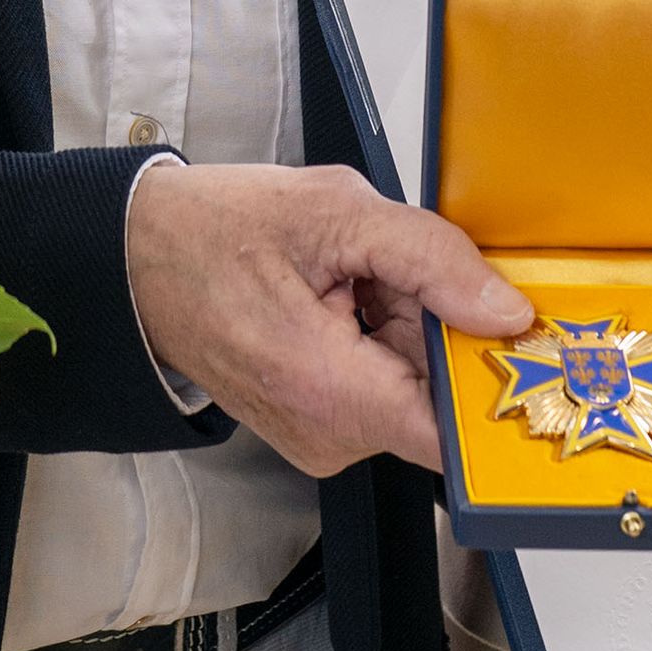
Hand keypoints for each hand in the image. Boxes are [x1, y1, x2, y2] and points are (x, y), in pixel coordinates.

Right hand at [122, 163, 531, 476]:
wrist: (138, 257)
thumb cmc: (213, 233)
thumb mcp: (334, 212)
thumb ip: (432, 258)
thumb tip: (505, 309)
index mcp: (329, 392)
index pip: (452, 435)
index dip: (492, 385)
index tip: (512, 339)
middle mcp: (327, 436)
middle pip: (439, 400)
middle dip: (441, 332)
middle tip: (396, 271)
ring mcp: (320, 438)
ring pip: (414, 392)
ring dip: (409, 332)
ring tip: (355, 280)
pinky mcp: (317, 428)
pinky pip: (383, 392)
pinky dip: (382, 344)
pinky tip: (345, 300)